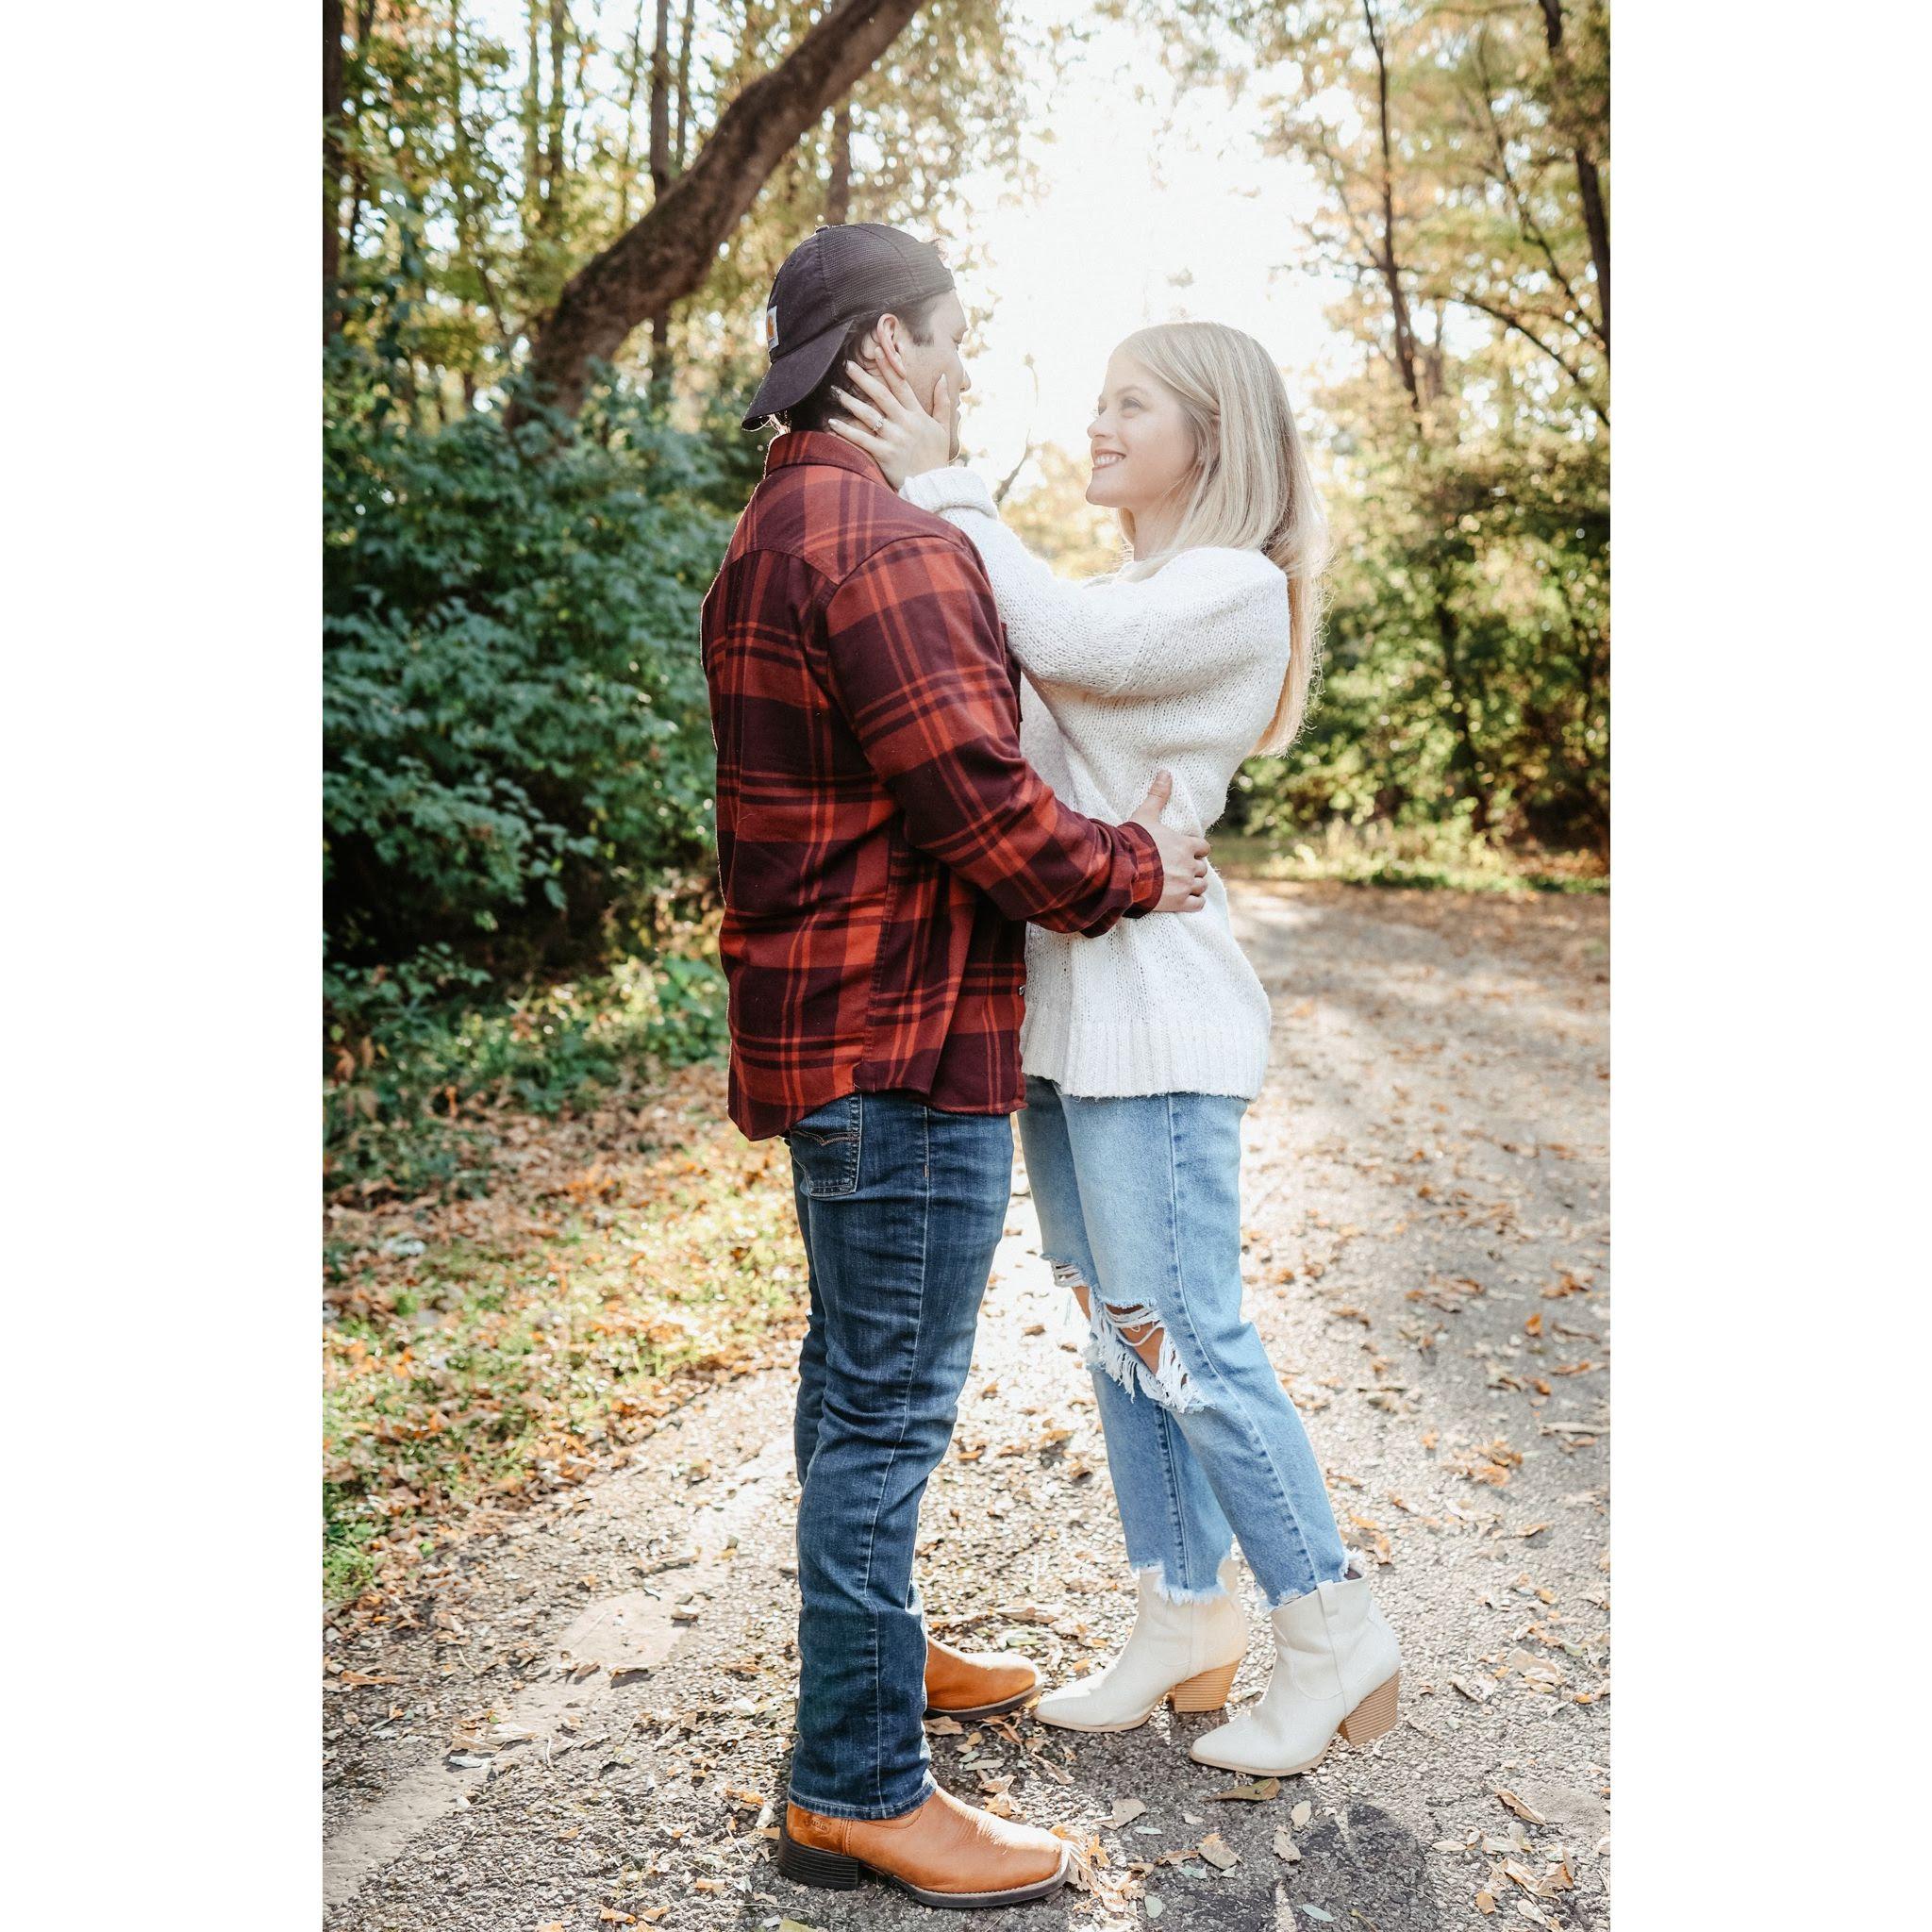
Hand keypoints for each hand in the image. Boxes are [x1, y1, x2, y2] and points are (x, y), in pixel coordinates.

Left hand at [826, 341, 953, 488]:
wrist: (934, 487)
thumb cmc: (936, 458)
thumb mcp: (945, 428)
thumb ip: (942, 402)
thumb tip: (943, 376)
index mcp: (918, 415)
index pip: (901, 385)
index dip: (889, 367)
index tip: (876, 352)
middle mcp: (905, 424)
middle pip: (881, 395)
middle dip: (864, 378)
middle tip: (848, 365)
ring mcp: (894, 439)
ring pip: (868, 414)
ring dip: (850, 401)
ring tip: (835, 391)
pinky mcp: (885, 455)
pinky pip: (861, 439)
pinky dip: (845, 431)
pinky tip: (831, 422)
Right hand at [1130, 770, 1209, 913]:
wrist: (1121, 869)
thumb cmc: (1133, 841)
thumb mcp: (1145, 815)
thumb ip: (1158, 795)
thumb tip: (1166, 772)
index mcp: (1186, 845)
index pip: (1203, 848)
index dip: (1197, 850)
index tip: (1187, 852)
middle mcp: (1189, 865)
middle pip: (1202, 868)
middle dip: (1194, 868)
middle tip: (1181, 869)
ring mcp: (1185, 885)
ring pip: (1201, 886)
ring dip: (1194, 885)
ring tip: (1182, 884)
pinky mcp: (1178, 902)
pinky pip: (1197, 904)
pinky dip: (1194, 902)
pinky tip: (1185, 900)